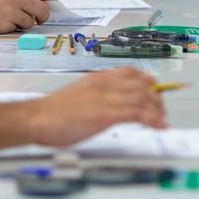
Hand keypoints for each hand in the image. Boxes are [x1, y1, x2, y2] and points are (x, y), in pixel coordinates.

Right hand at [0, 0, 55, 32]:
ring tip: (9, 18)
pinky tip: (0, 22)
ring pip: (32, 21)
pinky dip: (13, 28)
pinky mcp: (5, 24)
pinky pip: (18, 29)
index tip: (50, 5)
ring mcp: (11, 9)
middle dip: (42, 16)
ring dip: (25, 23)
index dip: (49, 0)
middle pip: (43, 8)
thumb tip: (40, 1)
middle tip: (37, 19)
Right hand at [26, 68, 166, 145]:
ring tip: (162, 120)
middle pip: (142, 85)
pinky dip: (153, 119)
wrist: (36, 118)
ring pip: (143, 98)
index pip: (131, 73)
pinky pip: (137, 113)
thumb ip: (97, 96)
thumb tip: (112, 104)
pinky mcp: (104, 114)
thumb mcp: (79, 95)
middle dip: (157, 98)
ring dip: (158, 110)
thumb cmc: (53, 112)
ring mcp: (105, 98)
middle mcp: (104, 84)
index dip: (148, 82)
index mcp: (98, 78)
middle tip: (161, 111)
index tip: (156, 92)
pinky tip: (159, 125)